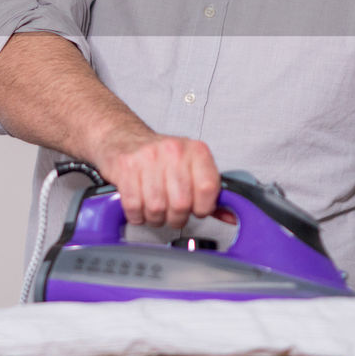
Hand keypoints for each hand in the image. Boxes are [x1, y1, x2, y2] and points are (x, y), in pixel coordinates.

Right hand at [91, 126, 220, 228]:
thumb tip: (231, 215)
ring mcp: (147, 157)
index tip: (197, 209)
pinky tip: (138, 206)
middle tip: (172, 213)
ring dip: (155, 217)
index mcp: (196, 150)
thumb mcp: (190, 168)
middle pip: (181, 204)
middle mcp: (173, 150)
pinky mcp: (125, 167)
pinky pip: (134, 206)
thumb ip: (210, 193)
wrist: (123, 138)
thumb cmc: (159, 157)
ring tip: (154, 208)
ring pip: (156, 208)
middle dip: (176, 217)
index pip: (208, 189)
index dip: (203, 207)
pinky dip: (136, 214)